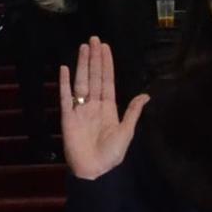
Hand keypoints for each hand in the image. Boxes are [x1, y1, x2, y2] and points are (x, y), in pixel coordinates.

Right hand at [59, 36, 149, 179]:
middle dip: (94, 58)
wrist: (95, 171)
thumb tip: (146, 95)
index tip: (105, 48)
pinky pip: (65, 97)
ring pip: (81, 82)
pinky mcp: (67, 117)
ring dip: (82, 65)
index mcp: (108, 108)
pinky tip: (65, 69)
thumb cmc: (111, 155)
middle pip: (94, 77)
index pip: (107, 81)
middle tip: (94, 39)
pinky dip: (64, 83)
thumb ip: (133, 112)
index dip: (106, 64)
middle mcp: (93, 105)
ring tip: (83, 48)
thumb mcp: (126, 132)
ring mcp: (79, 110)